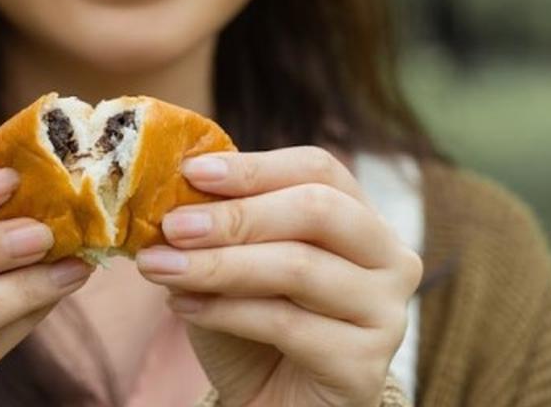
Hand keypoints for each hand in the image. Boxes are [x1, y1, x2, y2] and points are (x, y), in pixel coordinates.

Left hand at [135, 146, 421, 406]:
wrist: (271, 404)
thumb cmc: (254, 324)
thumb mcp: (235, 260)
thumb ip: (221, 222)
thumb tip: (175, 184)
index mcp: (362, 217)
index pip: (319, 169)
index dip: (256, 167)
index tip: (192, 172)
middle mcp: (390, 259)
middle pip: (317, 210)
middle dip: (236, 215)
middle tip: (172, 226)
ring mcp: (387, 313)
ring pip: (298, 267)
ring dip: (218, 264)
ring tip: (161, 268)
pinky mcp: (365, 365)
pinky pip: (287, 324)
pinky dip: (224, 311)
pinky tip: (183, 308)